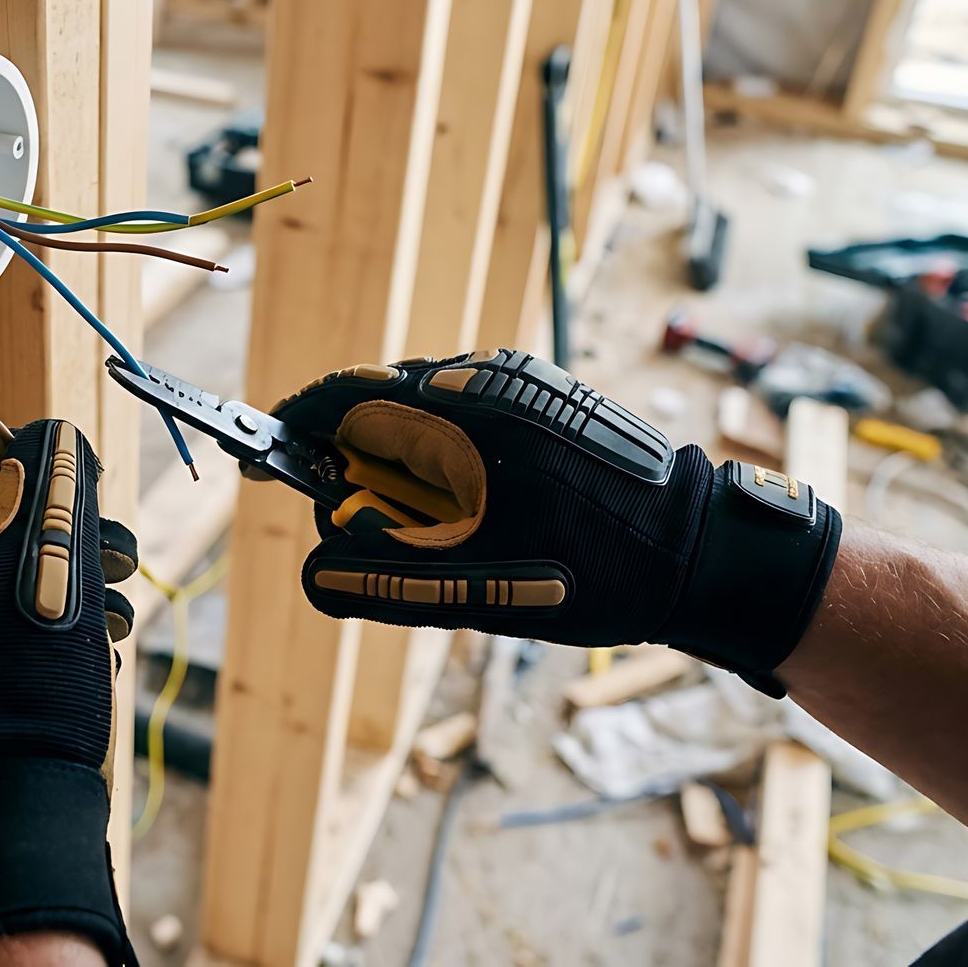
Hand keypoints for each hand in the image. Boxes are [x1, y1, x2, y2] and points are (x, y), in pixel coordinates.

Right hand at [272, 349, 841, 694]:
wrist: (703, 550)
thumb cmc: (596, 572)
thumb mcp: (480, 589)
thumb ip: (386, 578)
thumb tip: (315, 571)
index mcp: (465, 414)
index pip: (345, 398)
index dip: (294, 428)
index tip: (263, 459)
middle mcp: (489, 379)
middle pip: (379, 403)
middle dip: (352, 460)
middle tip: (354, 523)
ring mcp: (520, 381)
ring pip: (421, 410)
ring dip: (401, 461)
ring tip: (425, 528)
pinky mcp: (542, 395)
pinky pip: (464, 414)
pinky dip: (443, 455)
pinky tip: (467, 509)